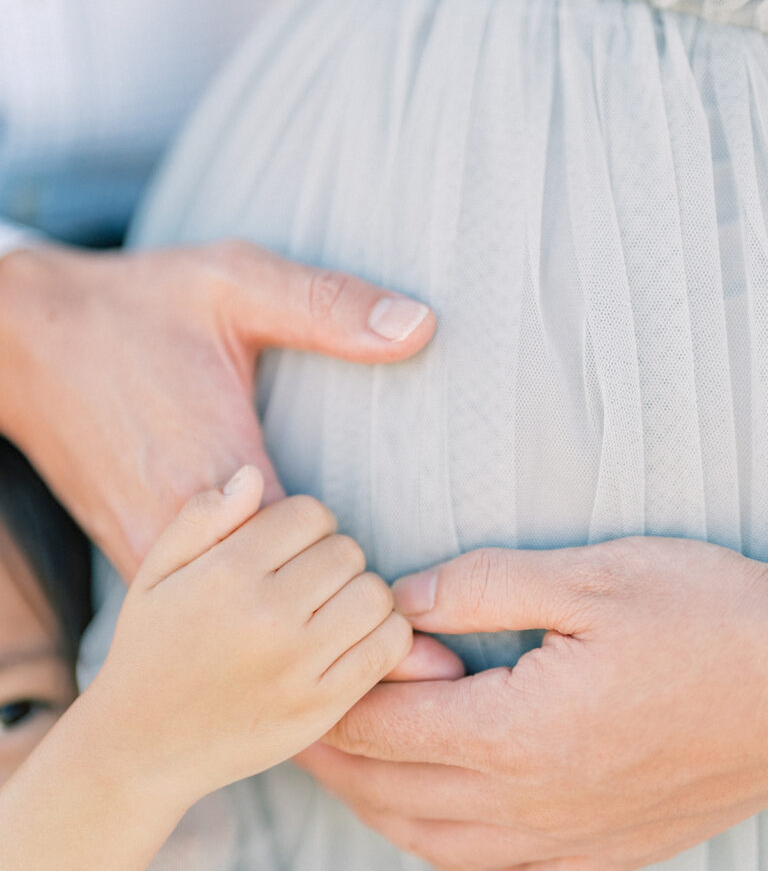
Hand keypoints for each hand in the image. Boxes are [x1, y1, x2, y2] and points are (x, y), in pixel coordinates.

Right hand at [0, 241, 433, 576]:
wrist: (25, 338)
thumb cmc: (136, 307)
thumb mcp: (234, 283)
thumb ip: (327, 305)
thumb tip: (420, 326)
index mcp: (212, 473)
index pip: (319, 553)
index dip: (365, 555)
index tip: (391, 540)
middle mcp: (175, 536)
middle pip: (295, 600)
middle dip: (342, 579)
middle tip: (374, 554)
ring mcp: (148, 560)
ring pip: (251, 626)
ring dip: (305, 612)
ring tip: (338, 578)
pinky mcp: (135, 564)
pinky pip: (212, 619)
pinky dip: (257, 618)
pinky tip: (283, 589)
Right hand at [90, 466, 412, 806]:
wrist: (142, 748)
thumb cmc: (151, 649)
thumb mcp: (156, 573)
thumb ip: (203, 518)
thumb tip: (251, 477)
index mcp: (226, 574)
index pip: (310, 514)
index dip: (303, 524)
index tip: (286, 550)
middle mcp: (266, 616)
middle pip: (346, 550)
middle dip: (330, 557)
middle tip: (305, 584)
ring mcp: (298, 665)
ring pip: (375, 594)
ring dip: (358, 594)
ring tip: (327, 610)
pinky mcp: (323, 707)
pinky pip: (388, 646)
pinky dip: (382, 633)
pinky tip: (350, 638)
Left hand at [298, 537, 767, 869]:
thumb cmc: (700, 619)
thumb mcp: (588, 578)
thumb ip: (481, 587)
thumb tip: (404, 599)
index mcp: (519, 733)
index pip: (385, 727)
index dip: (333, 697)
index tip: (305, 666)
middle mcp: (531, 804)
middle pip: (391, 792)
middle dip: (332, 756)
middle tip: (291, 719)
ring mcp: (564, 840)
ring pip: (428, 840)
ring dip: (373, 800)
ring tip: (344, 759)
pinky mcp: (597, 851)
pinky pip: (485, 864)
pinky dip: (433, 836)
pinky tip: (427, 806)